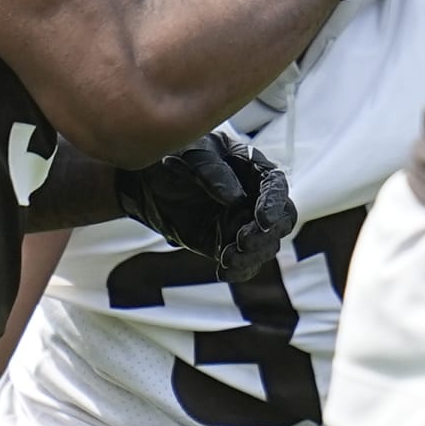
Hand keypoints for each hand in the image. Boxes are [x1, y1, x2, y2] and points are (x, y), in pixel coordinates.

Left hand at [114, 131, 297, 282]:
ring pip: (265, 245)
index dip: (274, 203)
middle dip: (266, 234)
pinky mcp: (225, 242)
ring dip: (252, 255)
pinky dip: (239, 270)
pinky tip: (224, 271)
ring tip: (227, 258)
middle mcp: (254, 196)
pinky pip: (244, 261)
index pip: (276, 185)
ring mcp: (241, 221)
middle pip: (281, 219)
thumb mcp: (188, 154)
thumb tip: (236, 198)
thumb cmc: (171, 155)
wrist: (143, 181)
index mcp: (251, 166)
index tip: (262, 220)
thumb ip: (212, 171)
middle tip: (242, 241)